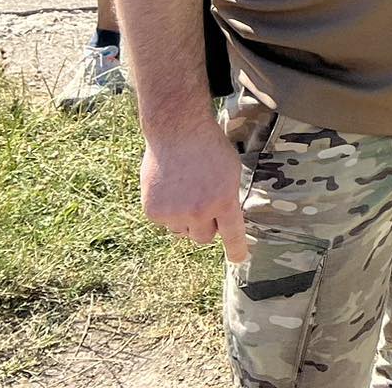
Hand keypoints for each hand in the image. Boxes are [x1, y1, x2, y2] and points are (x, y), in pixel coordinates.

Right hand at [140, 119, 248, 264]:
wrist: (176, 131)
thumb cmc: (208, 147)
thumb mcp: (230, 171)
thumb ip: (227, 198)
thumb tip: (223, 221)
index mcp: (223, 200)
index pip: (232, 234)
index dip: (235, 249)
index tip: (238, 259)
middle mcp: (199, 211)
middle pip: (204, 238)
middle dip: (205, 226)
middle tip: (201, 203)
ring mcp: (175, 213)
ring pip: (182, 231)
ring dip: (184, 218)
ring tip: (183, 189)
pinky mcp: (154, 212)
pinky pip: (164, 222)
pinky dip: (167, 210)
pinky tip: (168, 188)